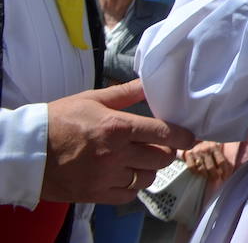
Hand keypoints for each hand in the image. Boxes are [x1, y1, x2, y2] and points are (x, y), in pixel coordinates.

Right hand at [41, 81, 194, 203]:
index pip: (164, 133)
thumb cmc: (60, 120)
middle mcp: (115, 154)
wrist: (26, 150)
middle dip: (165, 151)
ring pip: (147, 178)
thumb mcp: (93, 98)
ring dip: (148, 169)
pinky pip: (128, 195)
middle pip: (161, 158)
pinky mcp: (95, 194)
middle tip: (158, 145)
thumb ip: (126, 93)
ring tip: (138, 160)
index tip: (192, 136)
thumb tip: (151, 82)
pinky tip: (125, 175)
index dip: (183, 136)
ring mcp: (105, 177)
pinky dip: (132, 186)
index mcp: (117, 127)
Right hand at [182, 139, 232, 182]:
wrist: (199, 134)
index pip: (221, 162)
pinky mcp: (188, 154)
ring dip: (206, 175)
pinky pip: (191, 167)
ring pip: (201, 169)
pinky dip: (195, 172)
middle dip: (215, 175)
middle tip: (217, 178)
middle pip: (211, 167)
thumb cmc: (213, 143)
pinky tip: (199, 173)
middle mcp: (206, 148)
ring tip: (209, 177)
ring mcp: (196, 151)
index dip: (225, 171)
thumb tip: (229, 171)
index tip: (226, 177)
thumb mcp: (222, 145)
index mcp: (216, 146)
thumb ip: (227, 156)